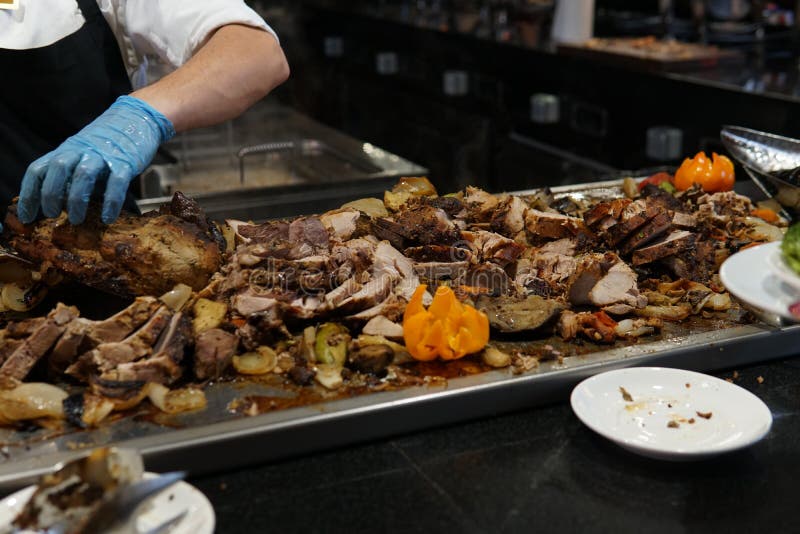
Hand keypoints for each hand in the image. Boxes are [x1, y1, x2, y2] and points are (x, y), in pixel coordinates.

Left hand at [18, 96, 174, 224]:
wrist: (137, 118)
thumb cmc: (109, 143)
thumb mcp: (83, 154)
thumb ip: (73, 175)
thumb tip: (63, 204)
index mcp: (66, 150)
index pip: (38, 170)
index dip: (29, 194)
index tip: (27, 216)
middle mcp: (81, 150)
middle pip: (57, 169)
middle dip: (50, 195)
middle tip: (51, 215)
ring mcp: (103, 155)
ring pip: (83, 175)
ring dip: (76, 200)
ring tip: (76, 220)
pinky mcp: (125, 161)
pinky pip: (116, 183)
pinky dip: (110, 202)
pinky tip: (108, 218)